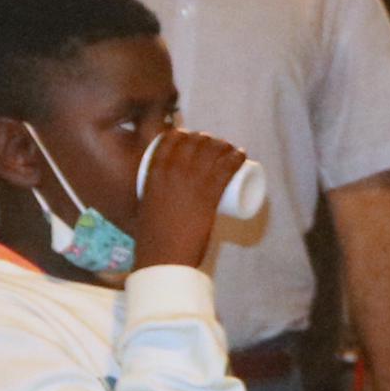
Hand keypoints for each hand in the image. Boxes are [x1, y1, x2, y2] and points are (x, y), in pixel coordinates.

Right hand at [130, 127, 245, 271]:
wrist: (162, 255)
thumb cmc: (153, 238)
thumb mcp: (147, 208)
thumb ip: (153, 200)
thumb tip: (160, 201)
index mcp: (154, 172)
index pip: (170, 140)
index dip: (185, 135)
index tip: (193, 139)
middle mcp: (172, 171)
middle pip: (194, 143)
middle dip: (207, 139)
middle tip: (215, 147)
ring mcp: (191, 181)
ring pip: (212, 153)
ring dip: (224, 146)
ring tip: (230, 151)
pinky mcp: (208, 194)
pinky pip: (226, 169)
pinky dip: (236, 158)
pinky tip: (242, 154)